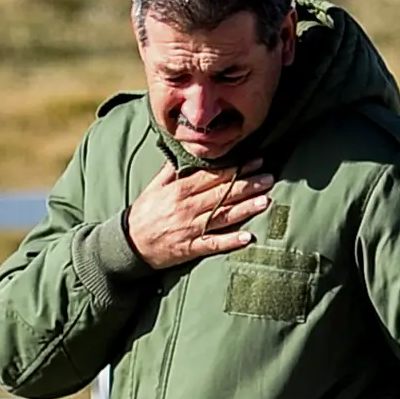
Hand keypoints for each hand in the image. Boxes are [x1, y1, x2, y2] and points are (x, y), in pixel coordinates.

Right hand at [126, 161, 273, 267]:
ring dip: (245, 209)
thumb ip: (172, 169)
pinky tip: (248, 238)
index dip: (235, 168)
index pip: (212, 176)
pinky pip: (214, 244)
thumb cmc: (145, 213)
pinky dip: (230, 242)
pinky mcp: (191, 248)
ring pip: (222, 216)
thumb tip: (186, 150)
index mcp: (179, 190)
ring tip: (266, 200)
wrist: (129, 244)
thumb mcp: (155, 187)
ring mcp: (190, 229)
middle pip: (222, 194)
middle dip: (247, 184)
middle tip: (269, 177)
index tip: (255, 160)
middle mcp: (187, 208)